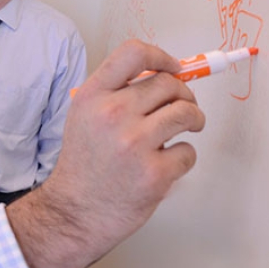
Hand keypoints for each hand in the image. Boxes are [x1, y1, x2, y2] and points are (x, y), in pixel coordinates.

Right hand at [6, 40, 204, 267]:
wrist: (74, 214)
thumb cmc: (85, 165)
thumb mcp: (86, 116)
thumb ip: (118, 93)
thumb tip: (167, 75)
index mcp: (93, 96)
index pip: (134, 53)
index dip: (162, 56)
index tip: (174, 68)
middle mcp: (113, 114)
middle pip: (168, 84)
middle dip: (184, 94)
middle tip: (184, 107)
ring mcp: (134, 144)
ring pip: (186, 113)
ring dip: (194, 119)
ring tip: (189, 127)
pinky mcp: (154, 173)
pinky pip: (188, 151)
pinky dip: (183, 156)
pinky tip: (168, 163)